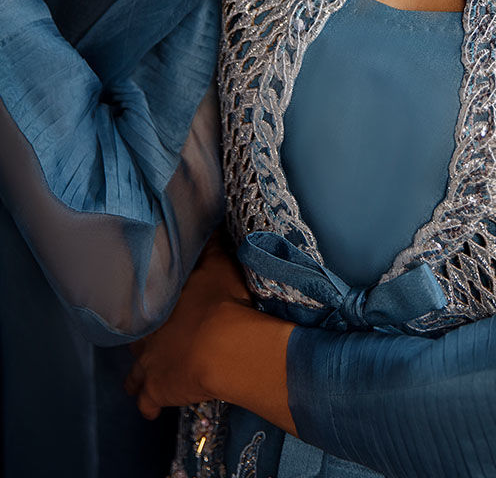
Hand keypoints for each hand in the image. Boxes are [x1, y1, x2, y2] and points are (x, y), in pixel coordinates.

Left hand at [124, 233, 252, 419]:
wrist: (224, 346)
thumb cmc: (222, 302)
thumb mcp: (219, 265)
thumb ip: (211, 247)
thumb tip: (209, 224)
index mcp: (159, 304)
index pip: (144, 305)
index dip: (147, 308)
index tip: (151, 308)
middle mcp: (147, 334)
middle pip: (134, 340)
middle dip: (140, 342)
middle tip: (148, 342)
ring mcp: (148, 365)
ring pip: (133, 374)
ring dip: (138, 377)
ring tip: (142, 379)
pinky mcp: (157, 392)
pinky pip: (146, 404)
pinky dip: (148, 406)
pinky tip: (152, 409)